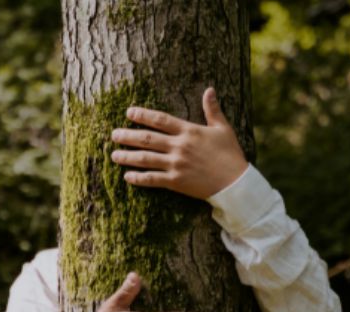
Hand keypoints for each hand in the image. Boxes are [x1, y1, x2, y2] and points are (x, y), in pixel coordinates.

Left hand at [110, 87, 248, 198]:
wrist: (235, 183)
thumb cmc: (230, 154)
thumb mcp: (223, 129)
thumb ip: (212, 110)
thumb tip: (209, 90)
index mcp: (189, 131)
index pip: (161, 120)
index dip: (143, 115)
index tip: (129, 112)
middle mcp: (180, 146)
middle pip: (147, 139)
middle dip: (128, 136)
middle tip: (113, 134)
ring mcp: (176, 165)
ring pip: (146, 159)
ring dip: (128, 156)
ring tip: (114, 155)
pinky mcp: (176, 182)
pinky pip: (153, 179)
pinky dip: (139, 178)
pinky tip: (127, 176)